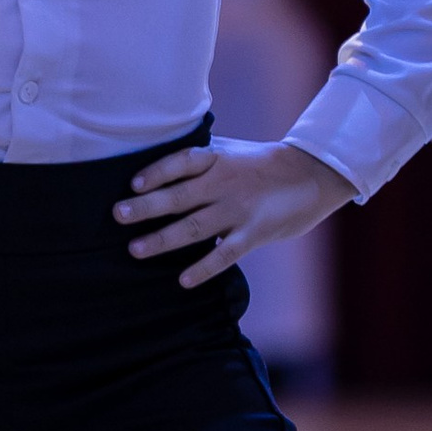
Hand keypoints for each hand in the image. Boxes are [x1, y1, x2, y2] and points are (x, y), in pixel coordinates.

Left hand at [114, 135, 348, 285]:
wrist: (312, 176)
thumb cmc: (262, 163)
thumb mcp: (231, 150)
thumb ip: (199, 158)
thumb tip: (157, 166)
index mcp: (218, 159)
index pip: (182, 162)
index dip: (157, 171)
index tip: (134, 184)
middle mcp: (225, 184)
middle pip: (180, 196)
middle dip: (147, 207)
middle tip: (119, 215)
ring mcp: (239, 210)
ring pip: (195, 227)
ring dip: (163, 239)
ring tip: (135, 249)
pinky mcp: (254, 234)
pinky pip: (225, 254)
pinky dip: (204, 268)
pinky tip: (183, 280)